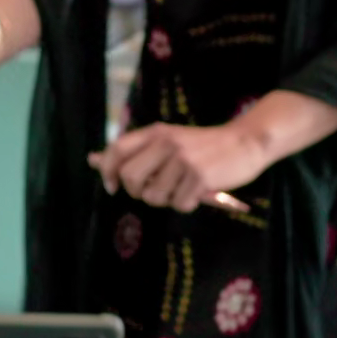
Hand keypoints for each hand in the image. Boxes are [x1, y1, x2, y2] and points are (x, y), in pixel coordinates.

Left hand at [87, 122, 271, 213]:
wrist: (244, 142)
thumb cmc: (202, 147)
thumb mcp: (168, 140)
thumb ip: (136, 152)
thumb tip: (92, 160)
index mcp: (155, 132)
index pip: (116, 150)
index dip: (107, 171)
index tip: (112, 186)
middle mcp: (165, 143)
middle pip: (131, 179)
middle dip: (138, 193)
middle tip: (155, 191)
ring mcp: (182, 160)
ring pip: (155, 196)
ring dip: (167, 200)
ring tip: (182, 188)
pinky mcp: (199, 177)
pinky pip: (179, 205)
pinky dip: (187, 204)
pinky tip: (198, 192)